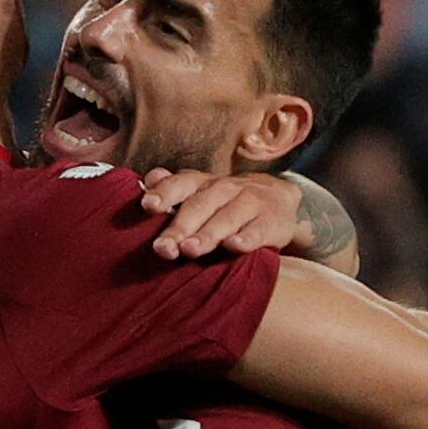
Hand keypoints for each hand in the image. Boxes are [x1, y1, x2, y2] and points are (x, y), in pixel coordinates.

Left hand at [141, 168, 312, 259]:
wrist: (278, 198)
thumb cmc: (226, 202)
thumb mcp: (200, 191)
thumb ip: (173, 189)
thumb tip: (149, 179)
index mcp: (202, 183)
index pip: (180, 184)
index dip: (164, 193)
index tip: (149, 205)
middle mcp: (225, 189)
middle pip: (199, 206)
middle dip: (180, 227)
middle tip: (163, 247)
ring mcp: (250, 203)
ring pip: (226, 218)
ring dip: (207, 234)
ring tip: (189, 250)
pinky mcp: (271, 222)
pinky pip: (257, 231)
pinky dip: (246, 239)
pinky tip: (233, 246)